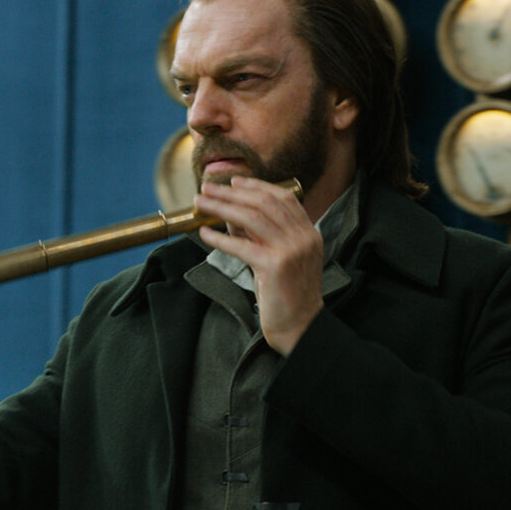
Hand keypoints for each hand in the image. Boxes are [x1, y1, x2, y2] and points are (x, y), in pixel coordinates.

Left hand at [195, 177, 323, 354]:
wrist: (301, 327)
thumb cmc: (289, 296)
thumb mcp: (283, 259)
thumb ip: (264, 237)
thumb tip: (231, 218)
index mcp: (309, 233)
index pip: (283, 198)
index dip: (257, 186)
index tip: (234, 182)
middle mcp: (303, 237)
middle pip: (264, 203)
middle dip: (232, 193)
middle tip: (208, 188)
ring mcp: (291, 250)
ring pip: (251, 218)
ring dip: (222, 207)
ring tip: (201, 203)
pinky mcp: (274, 266)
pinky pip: (241, 246)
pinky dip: (220, 238)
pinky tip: (205, 233)